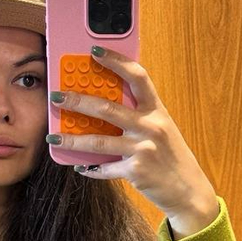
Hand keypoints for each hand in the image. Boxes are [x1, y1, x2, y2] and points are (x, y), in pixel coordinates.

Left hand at [47, 45, 218, 223]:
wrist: (188, 189)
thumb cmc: (170, 156)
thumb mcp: (160, 129)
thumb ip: (139, 115)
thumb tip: (104, 107)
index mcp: (157, 110)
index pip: (137, 76)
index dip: (116, 61)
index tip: (94, 51)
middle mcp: (150, 126)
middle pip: (108, 109)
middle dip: (78, 101)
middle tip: (56, 96)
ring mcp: (143, 149)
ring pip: (99, 142)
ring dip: (72, 140)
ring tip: (53, 137)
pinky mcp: (136, 171)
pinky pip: (105, 168)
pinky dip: (91, 169)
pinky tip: (79, 167)